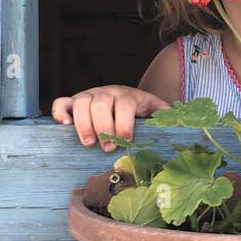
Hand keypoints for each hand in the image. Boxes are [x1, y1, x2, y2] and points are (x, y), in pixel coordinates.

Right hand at [51, 85, 171, 150]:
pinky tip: (65, 126)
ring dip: (83, 124)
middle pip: (100, 104)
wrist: (123, 99)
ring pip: (81, 103)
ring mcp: (88, 96)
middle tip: (107, 147)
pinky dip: (60, 113)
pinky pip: (61, 103)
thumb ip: (165, 115)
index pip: (124, 104)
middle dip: (103, 127)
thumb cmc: (138, 111)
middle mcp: (106, 93)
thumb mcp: (154, 110)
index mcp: (127, 95)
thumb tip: (180, 120)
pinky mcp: (73, 102)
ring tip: (88, 143)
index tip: (125, 140)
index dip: (124, 122)